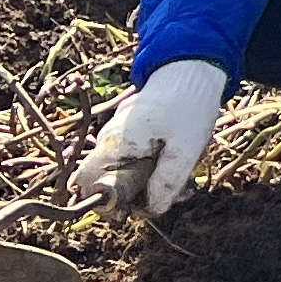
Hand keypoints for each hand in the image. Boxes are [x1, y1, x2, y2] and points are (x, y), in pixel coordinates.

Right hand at [72, 57, 226, 213]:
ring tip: (181, 179)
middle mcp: (109, 142)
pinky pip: (134, 166)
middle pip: (109, 186)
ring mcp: (118, 140)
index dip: (108, 204)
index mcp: (114, 143)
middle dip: (137, 198)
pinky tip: (176, 166)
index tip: (137, 206)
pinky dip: (153, 172)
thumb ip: (167, 181)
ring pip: (124, 178)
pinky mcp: (131, 139)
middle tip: (171, 193)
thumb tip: (150, 210)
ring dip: (149, 186)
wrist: (193, 70)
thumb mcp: (186, 148)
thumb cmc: (189, 105)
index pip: (86, 184)